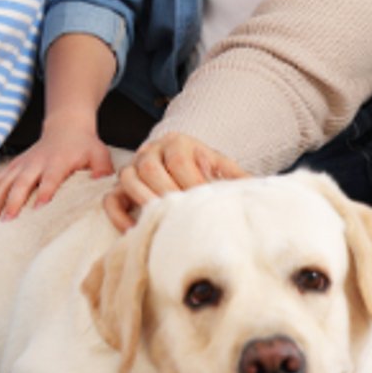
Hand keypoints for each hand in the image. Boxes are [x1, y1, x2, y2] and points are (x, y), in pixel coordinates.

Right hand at [0, 123, 113, 219]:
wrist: (66, 127)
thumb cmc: (84, 146)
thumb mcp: (98, 153)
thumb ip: (102, 169)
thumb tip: (103, 184)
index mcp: (59, 161)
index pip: (51, 178)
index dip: (45, 191)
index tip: (37, 208)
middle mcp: (37, 162)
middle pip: (23, 181)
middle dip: (13, 200)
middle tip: (6, 220)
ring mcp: (23, 164)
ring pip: (5, 181)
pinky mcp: (14, 166)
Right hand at [104, 133, 246, 231]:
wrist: (184, 166)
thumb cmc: (205, 171)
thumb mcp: (222, 168)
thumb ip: (237, 178)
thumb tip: (260, 191)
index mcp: (178, 141)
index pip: (179, 160)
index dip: (191, 183)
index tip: (203, 203)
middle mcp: (151, 150)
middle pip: (150, 167)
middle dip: (167, 193)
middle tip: (182, 217)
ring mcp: (132, 168)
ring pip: (128, 178)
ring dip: (144, 201)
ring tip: (162, 222)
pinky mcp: (119, 189)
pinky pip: (111, 200)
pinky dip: (119, 216)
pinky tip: (135, 231)